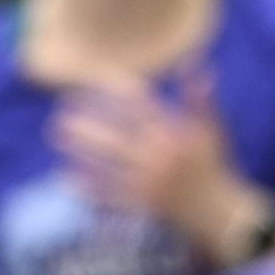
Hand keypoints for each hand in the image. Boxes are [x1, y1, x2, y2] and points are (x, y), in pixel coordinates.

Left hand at [54, 83, 255, 266]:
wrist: (218, 212)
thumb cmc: (212, 166)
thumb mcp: (212, 130)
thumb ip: (200, 98)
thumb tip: (194, 62)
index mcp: (176, 138)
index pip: (143, 109)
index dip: (119, 91)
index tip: (94, 79)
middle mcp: (160, 160)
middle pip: (116, 140)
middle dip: (88, 127)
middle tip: (59, 114)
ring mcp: (149, 185)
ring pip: (108, 167)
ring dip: (81, 153)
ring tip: (57, 138)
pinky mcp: (142, 206)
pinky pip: (111, 197)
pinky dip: (89, 188)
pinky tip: (66, 177)